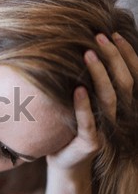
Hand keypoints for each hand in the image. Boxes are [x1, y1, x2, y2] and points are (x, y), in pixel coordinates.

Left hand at [46, 33, 135, 173]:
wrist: (63, 160)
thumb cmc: (70, 126)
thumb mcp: (79, 101)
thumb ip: (85, 81)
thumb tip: (77, 51)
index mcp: (119, 104)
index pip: (130, 74)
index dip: (125, 54)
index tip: (113, 34)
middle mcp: (118, 115)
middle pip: (123, 82)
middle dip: (113, 57)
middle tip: (99, 37)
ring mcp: (107, 130)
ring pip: (109, 98)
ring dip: (99, 74)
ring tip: (88, 55)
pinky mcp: (92, 143)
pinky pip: (88, 121)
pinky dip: (83, 104)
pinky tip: (78, 89)